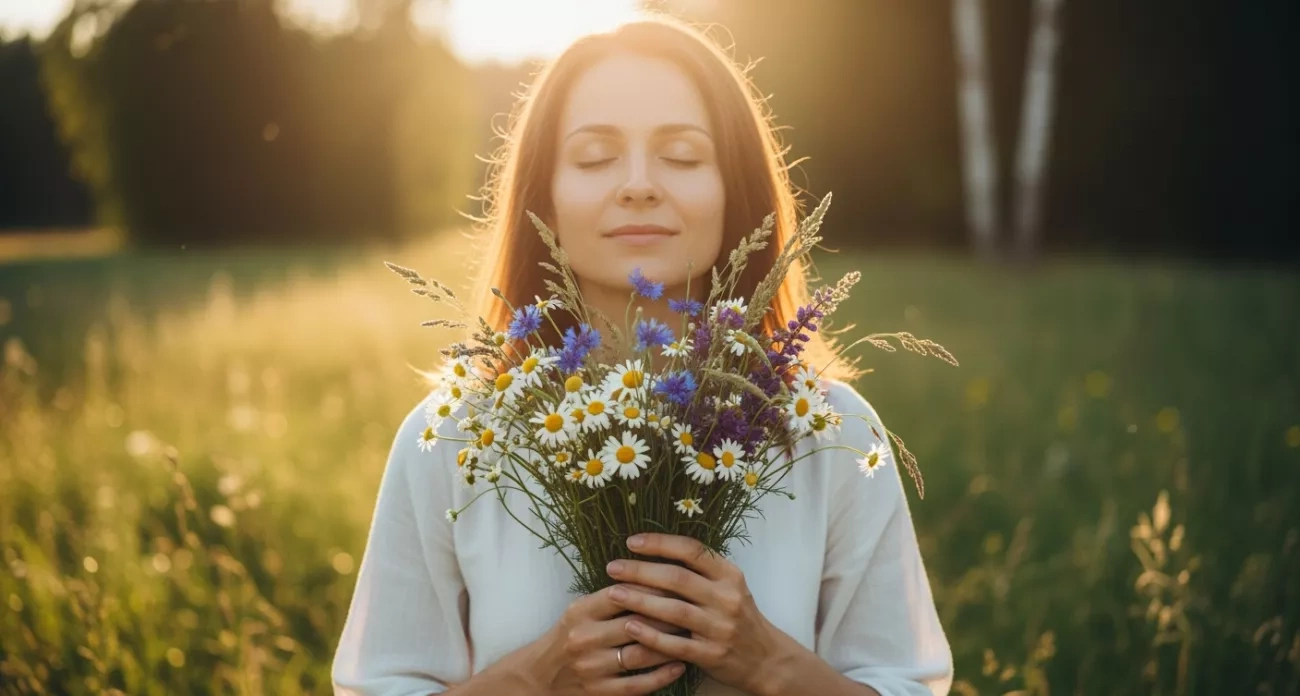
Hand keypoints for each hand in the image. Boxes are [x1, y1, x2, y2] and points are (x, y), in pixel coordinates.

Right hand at [518, 582, 688, 695]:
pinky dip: (661, 675)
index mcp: (581, 612)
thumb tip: (652, 577)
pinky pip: (637, 684)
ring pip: (640, 654)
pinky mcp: (600, 692)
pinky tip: (679, 665)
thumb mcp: (579, 610)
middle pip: (636, 623)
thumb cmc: (567, 636)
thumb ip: (609, 598)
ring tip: (692, 636)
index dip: (654, 588)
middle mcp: (585, 638)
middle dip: (669, 615)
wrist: (539, 678)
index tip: (679, 583)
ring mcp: (592, 668)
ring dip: (670, 645)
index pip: (622, 594)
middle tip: (695, 608)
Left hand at [604, 534, 799, 695]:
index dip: (659, 543)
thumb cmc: (739, 616)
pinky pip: (675, 644)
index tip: (631, 542)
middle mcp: (726, 598)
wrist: (765, 658)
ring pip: (674, 610)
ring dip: (640, 601)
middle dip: (640, 571)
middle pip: (677, 578)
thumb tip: (656, 551)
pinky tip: (630, 628)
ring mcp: (719, 627)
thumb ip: (701, 571)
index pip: (692, 551)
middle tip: (613, 567)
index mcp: (729, 575)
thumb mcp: (730, 587)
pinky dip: (651, 636)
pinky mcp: (711, 654)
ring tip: (613, 593)